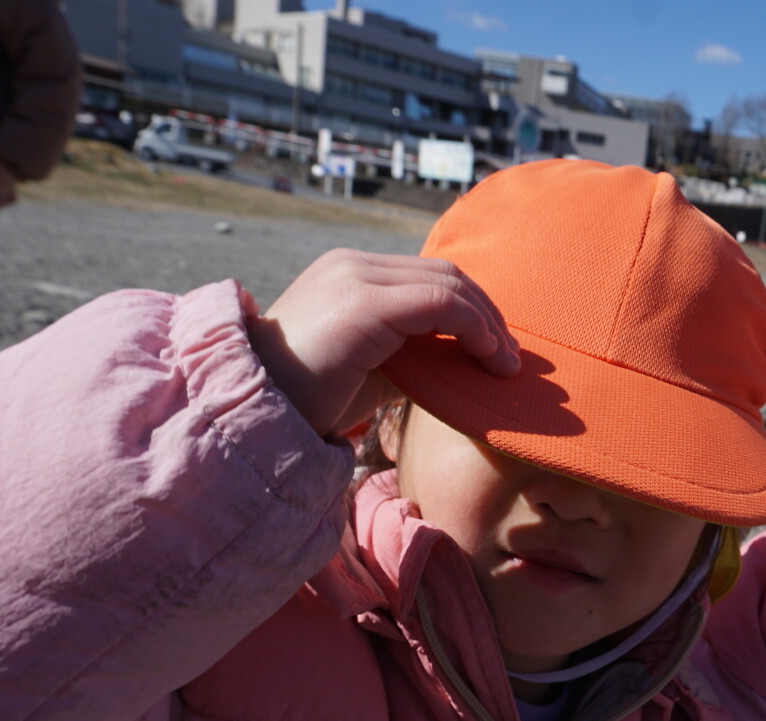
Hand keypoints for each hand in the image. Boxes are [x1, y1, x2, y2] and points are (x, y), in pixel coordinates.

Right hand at [246, 249, 518, 436]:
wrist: (254, 411)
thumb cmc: (311, 399)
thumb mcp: (371, 365)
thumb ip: (409, 348)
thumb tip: (460, 355)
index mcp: (350, 273)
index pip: (429, 275)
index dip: (473, 308)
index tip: (497, 349)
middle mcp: (353, 265)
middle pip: (445, 273)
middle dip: (488, 314)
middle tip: (511, 358)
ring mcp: (356, 277)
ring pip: (449, 285)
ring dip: (489, 325)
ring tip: (506, 365)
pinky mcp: (364, 303)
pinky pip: (441, 304)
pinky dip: (476, 329)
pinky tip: (489, 360)